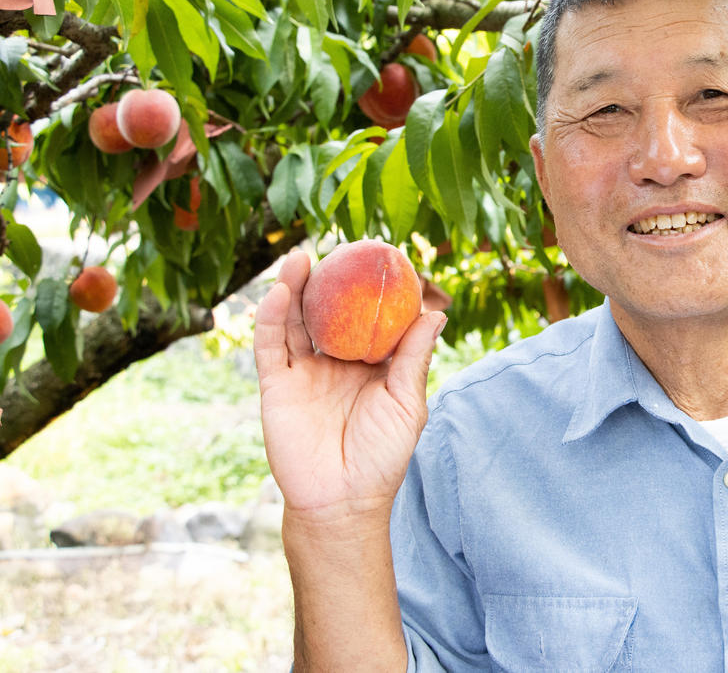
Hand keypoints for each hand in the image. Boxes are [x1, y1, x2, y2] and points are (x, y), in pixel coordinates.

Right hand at [253, 249, 445, 521]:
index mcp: (369, 364)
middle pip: (327, 311)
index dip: (370, 289)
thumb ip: (413, 357)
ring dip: (294, 289)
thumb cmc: (382, 456)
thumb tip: (435, 313)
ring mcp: (304, 372)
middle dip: (328, 280)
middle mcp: (334, 362)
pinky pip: (271, 347)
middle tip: (335, 247)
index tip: (378, 256)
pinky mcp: (277, 386)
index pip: (368, 317)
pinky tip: (279, 294)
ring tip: (300, 257)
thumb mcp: (407, 403)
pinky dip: (271, 319)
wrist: (341, 500)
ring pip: (295, 321)